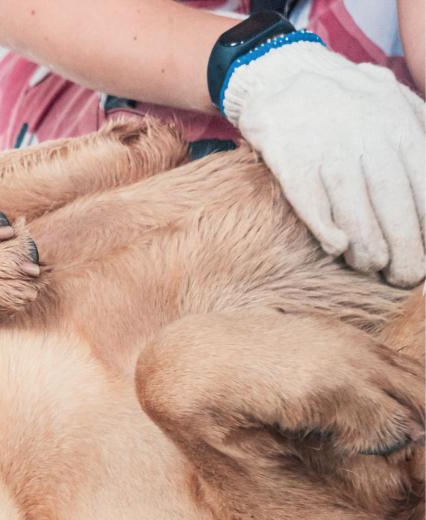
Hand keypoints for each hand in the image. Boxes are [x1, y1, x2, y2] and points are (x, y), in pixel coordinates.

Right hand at [223, 41, 424, 286]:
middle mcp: (365, 134)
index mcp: (398, 123)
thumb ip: (418, 131)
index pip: (424, 184)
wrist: (281, 71)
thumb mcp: (393, 100)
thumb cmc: (344, 97)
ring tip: (371, 266)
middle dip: (404, 246)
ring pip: (352, 206)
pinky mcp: (288, 157)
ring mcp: (325, 146)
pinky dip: (324, 227)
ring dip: (366, 245)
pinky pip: (309, 200)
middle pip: (392, 200)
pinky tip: (337, 246)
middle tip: (404, 275)